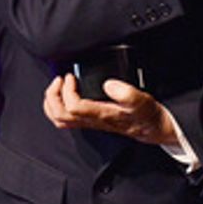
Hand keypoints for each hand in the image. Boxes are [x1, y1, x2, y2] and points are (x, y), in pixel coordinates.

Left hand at [42, 74, 178, 144]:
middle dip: (53, 95)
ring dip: (52, 101)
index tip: (72, 76)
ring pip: (59, 119)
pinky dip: (57, 106)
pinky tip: (63, 94)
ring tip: (57, 86)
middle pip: (59, 115)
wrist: (150, 127)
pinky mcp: (89, 121)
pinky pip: (65, 119)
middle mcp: (91, 121)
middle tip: (60, 79)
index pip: (74, 107)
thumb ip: (126, 93)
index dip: (68, 90)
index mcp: (101, 115)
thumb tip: (109, 84)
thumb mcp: (141, 101)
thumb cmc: (145, 114)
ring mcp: (88, 122)